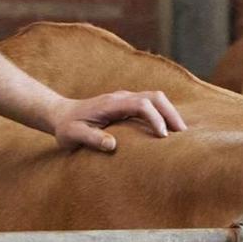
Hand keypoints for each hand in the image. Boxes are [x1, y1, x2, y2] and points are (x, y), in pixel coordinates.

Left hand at [50, 88, 186, 153]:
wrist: (61, 115)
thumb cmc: (66, 127)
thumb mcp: (73, 135)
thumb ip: (91, 139)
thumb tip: (112, 145)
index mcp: (111, 103)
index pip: (140, 104)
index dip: (154, 118)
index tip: (162, 136)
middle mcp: (121, 97)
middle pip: (154, 96)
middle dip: (170, 113)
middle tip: (182, 132)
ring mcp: (125, 98)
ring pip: (155, 98)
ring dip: (169, 112)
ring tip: (180, 131)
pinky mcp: (127, 104)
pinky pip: (150, 104)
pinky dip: (162, 113)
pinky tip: (168, 128)